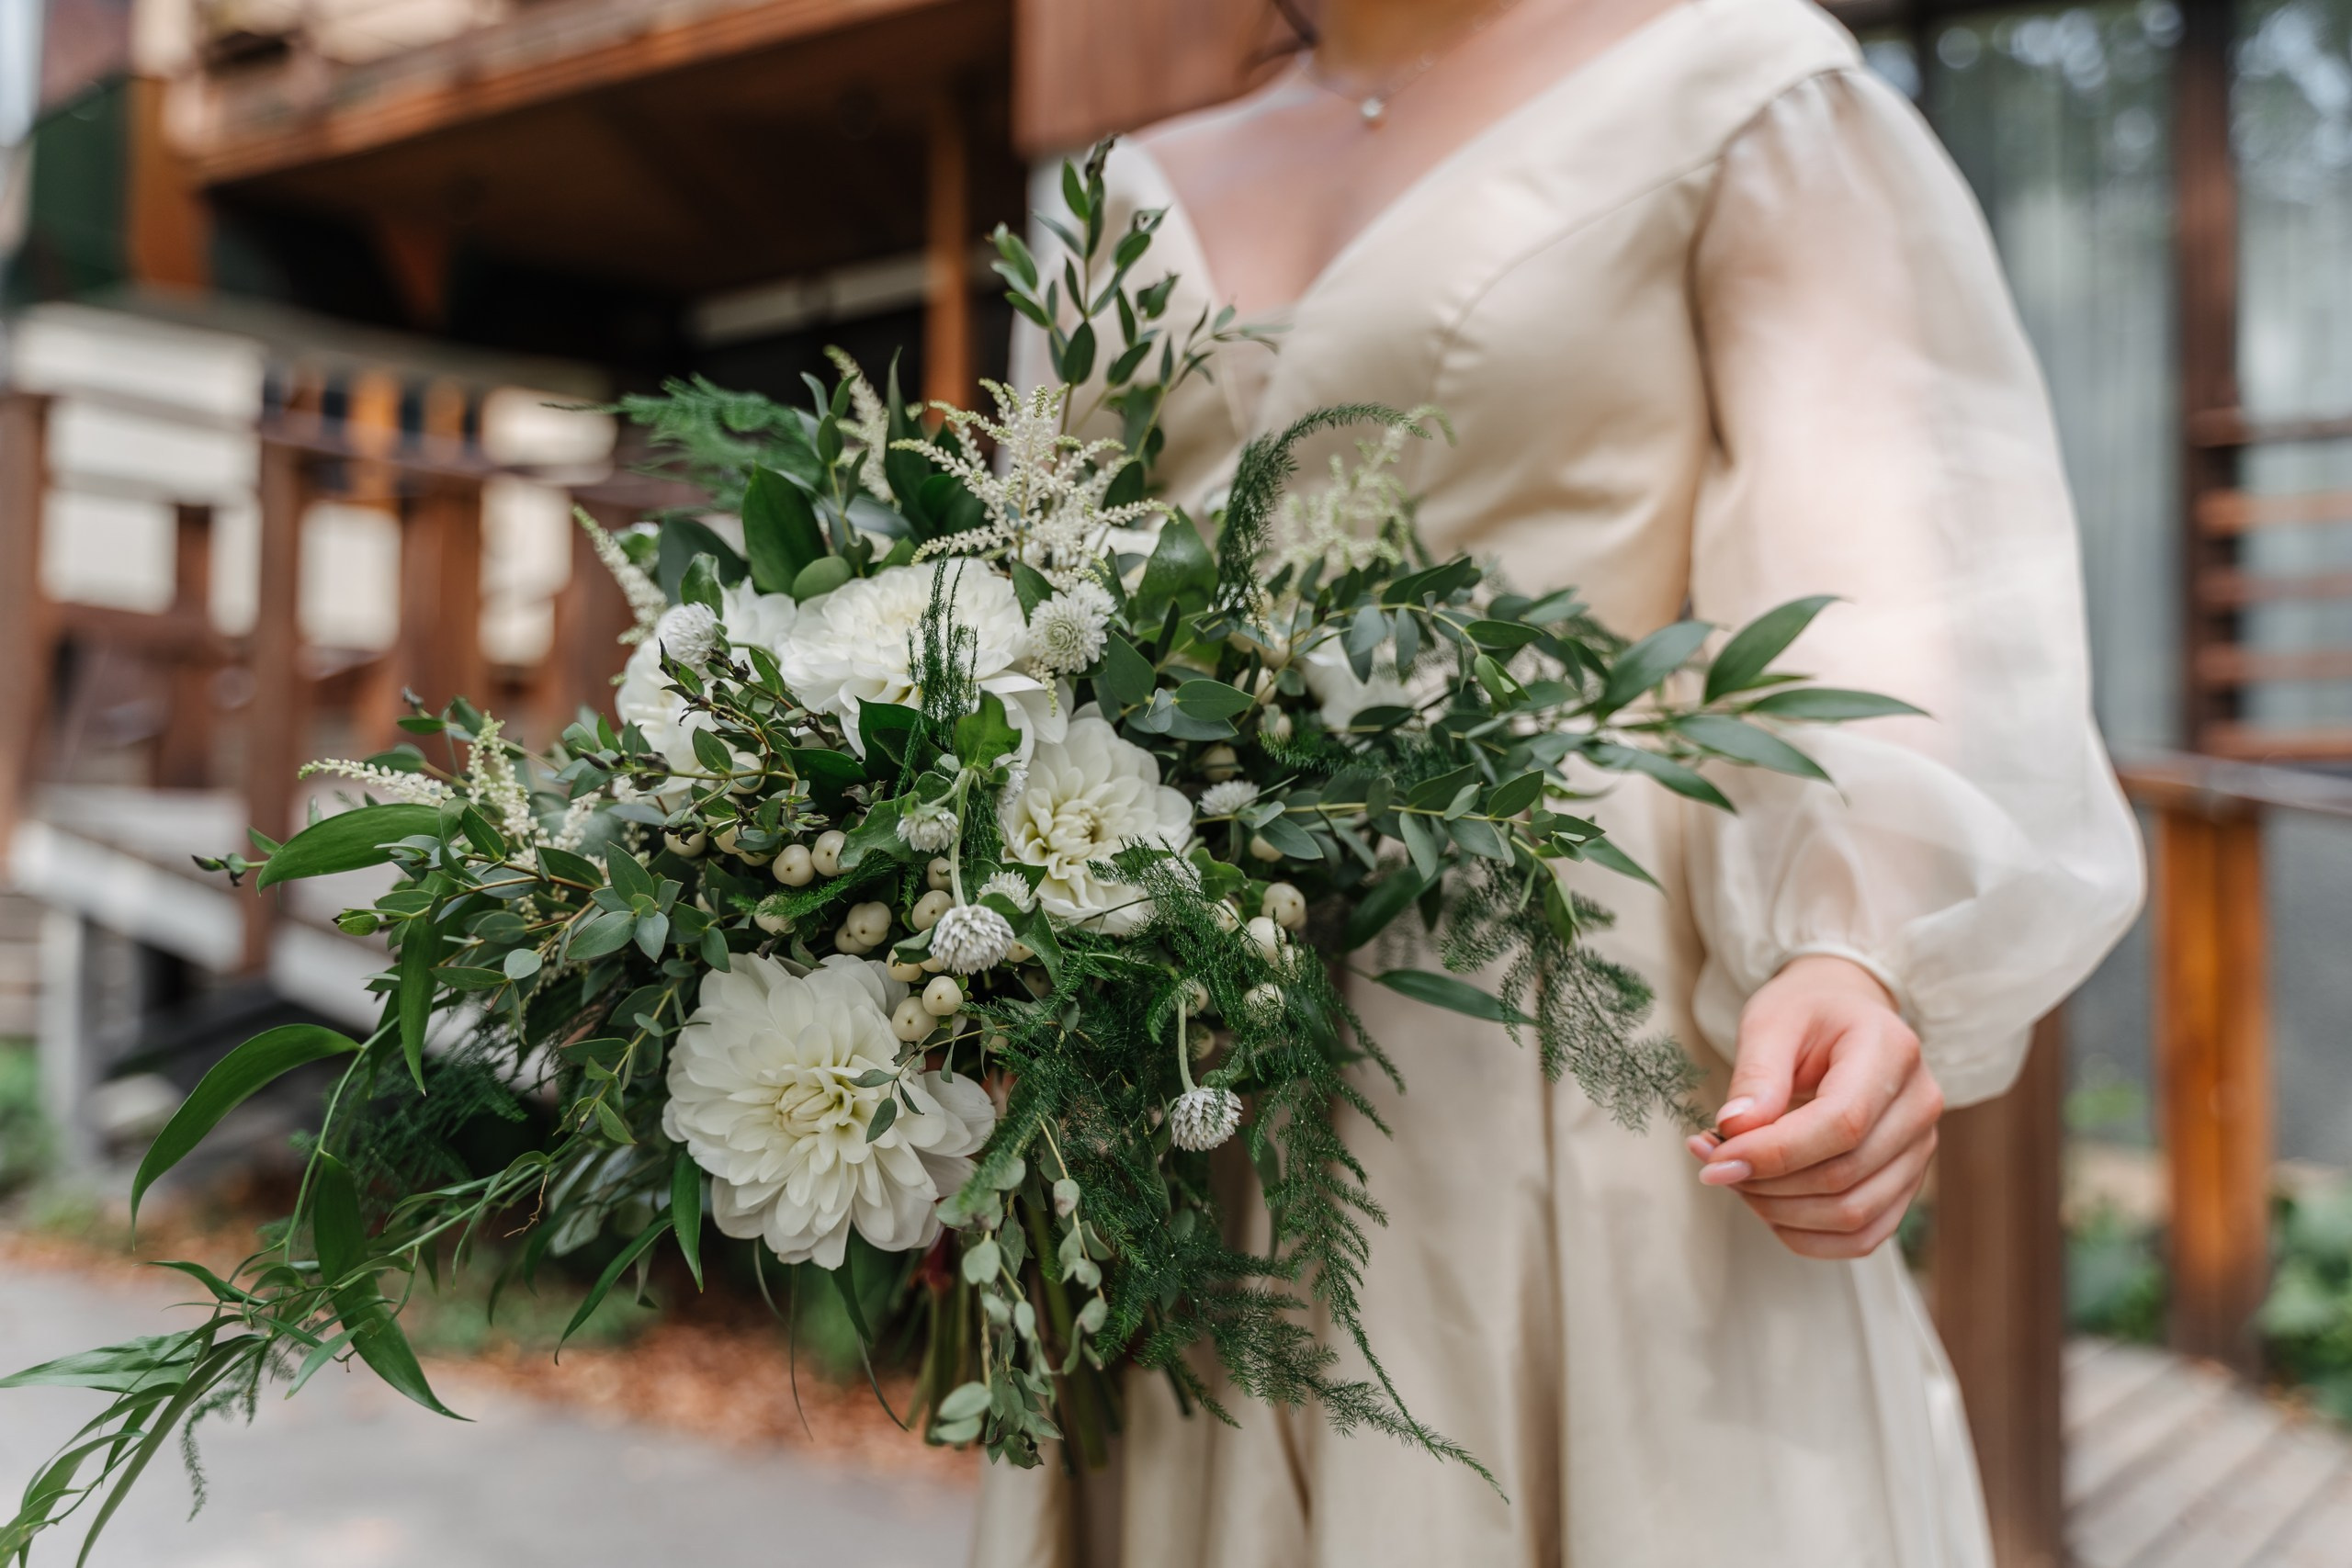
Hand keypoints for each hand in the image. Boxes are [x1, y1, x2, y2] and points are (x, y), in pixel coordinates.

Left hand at [1684, 954, 1943, 1259]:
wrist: (1843, 1017)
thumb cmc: (1806, 1014)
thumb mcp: (1770, 1022)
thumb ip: (1756, 1075)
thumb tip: (1735, 1130)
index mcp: (1891, 1051)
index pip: (1842, 1124)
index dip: (1774, 1152)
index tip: (1715, 1159)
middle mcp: (1919, 1104)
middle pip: (1845, 1176)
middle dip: (1766, 1183)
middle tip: (1712, 1162)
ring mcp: (1919, 1148)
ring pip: (1854, 1216)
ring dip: (1780, 1212)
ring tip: (1735, 1177)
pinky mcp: (1906, 1182)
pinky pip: (1863, 1236)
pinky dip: (1806, 1235)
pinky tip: (1765, 1204)